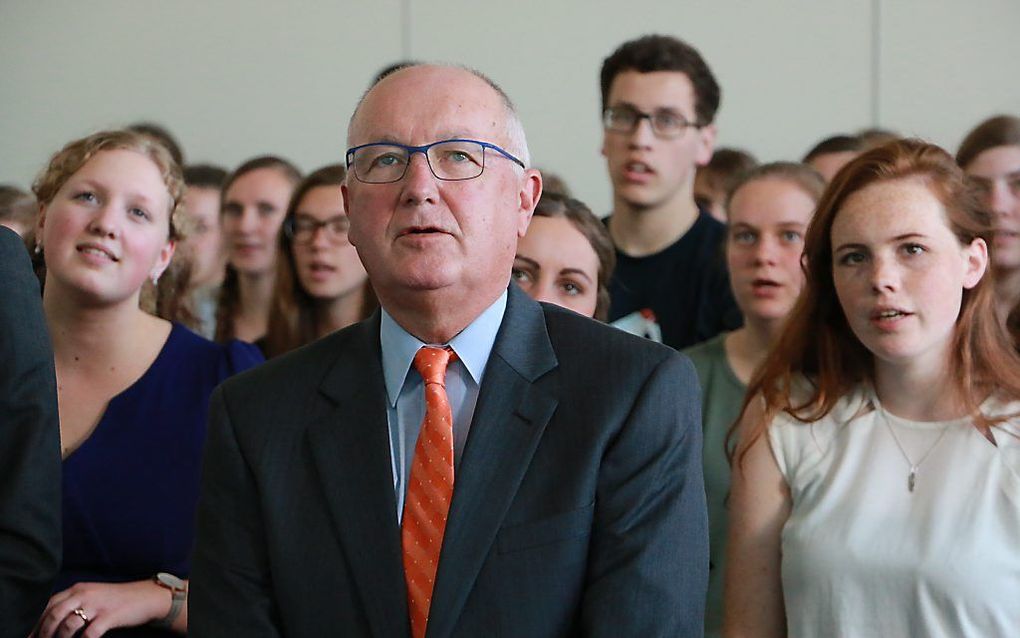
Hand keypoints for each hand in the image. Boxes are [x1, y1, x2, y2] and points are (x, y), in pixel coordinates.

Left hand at [32, 580, 170, 637]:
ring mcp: (98, 605)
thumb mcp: (92, 595)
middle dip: (44, 632)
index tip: (31, 634)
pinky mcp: (109, 616)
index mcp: (78, 589)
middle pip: (54, 614)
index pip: (49, 604)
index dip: (36, 621)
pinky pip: (89, 633)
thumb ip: (73, 602)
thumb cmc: (117, 600)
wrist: (146, 597)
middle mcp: (85, 594)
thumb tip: (50, 619)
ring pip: (68, 624)